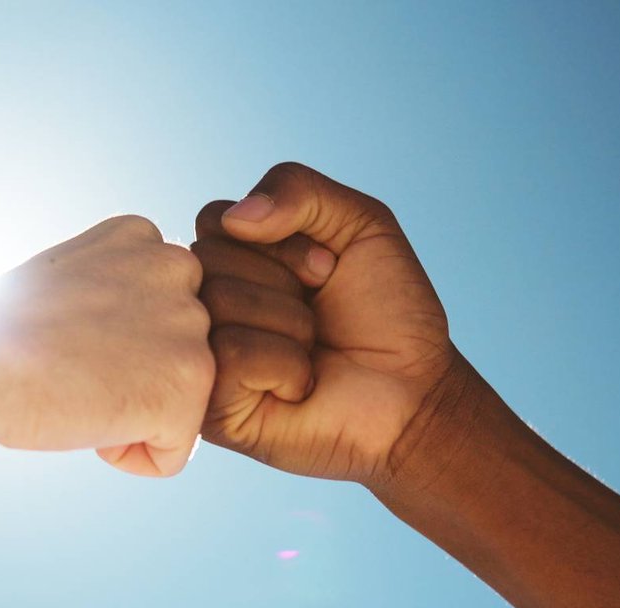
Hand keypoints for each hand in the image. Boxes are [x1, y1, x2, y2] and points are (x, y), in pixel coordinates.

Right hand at [0, 215, 212, 476]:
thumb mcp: (69, 282)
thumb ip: (115, 294)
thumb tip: (133, 337)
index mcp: (143, 237)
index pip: (158, 312)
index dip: (110, 345)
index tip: (64, 341)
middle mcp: (179, 269)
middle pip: (174, 356)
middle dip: (129, 378)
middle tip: (69, 369)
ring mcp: (191, 327)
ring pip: (178, 402)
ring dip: (129, 414)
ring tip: (77, 391)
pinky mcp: (190, 383)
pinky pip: (174, 452)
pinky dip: (129, 456)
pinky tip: (86, 425)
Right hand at [193, 162, 465, 487]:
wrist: (416, 392)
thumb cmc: (388, 313)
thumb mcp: (359, 223)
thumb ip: (298, 188)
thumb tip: (235, 217)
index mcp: (229, 264)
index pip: (215, 219)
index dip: (280, 240)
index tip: (325, 270)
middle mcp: (206, 309)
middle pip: (210, 259)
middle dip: (285, 281)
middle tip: (320, 316)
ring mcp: (203, 358)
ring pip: (221, 303)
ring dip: (292, 325)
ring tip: (313, 352)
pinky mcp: (210, 408)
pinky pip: (232, 354)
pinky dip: (284, 365)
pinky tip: (300, 387)